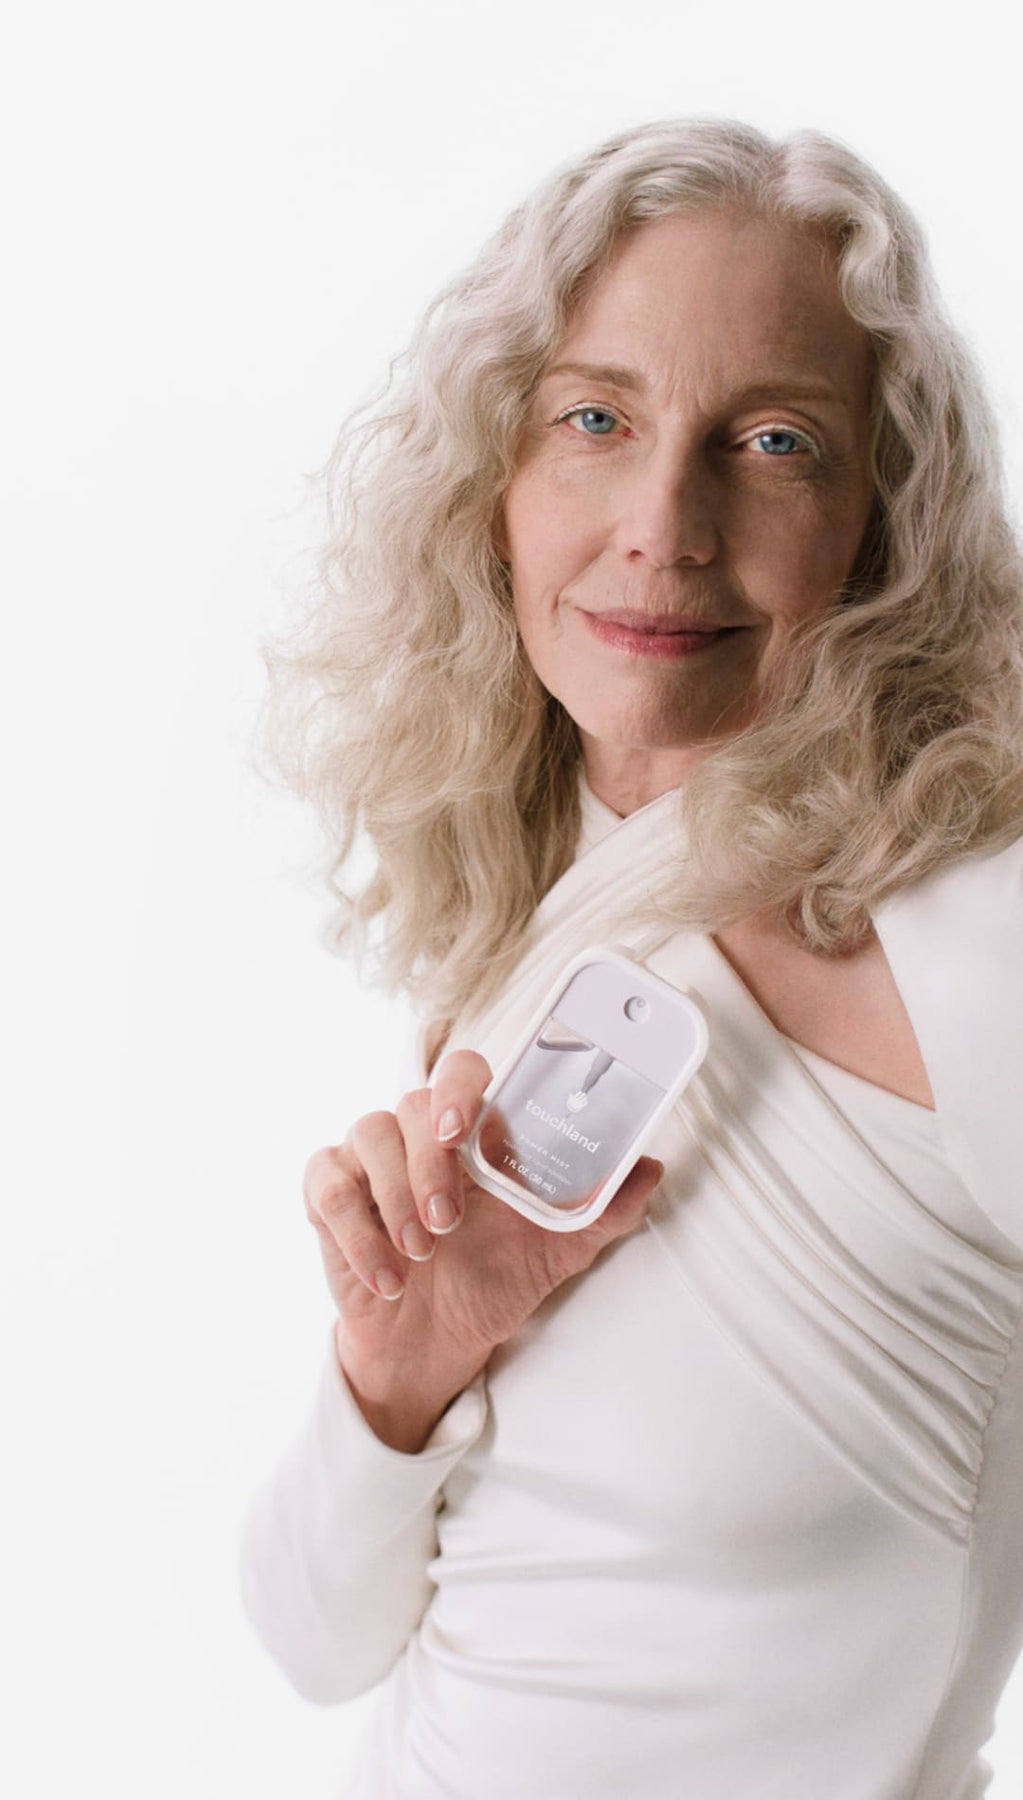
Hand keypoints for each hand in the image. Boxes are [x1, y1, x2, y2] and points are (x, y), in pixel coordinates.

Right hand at [303, 1049, 663, 1418]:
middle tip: (447, 1222)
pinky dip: (356, 1234)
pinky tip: (388, 1279)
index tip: (461, 1127)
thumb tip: (650, 1166)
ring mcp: (368, 1159)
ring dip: (393, 1199)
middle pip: (410, 1105)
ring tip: (421, 1255)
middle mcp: (418, 1133)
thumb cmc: (496, 1278)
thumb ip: (604, 1208)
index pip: (462, 1071)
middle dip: (428, 1165)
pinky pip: (326, 1187)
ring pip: (366, 1136)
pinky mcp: (329, 1196)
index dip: (458, 1087)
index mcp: (473, 1131)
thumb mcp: (559, 1250)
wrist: (438, 1342)